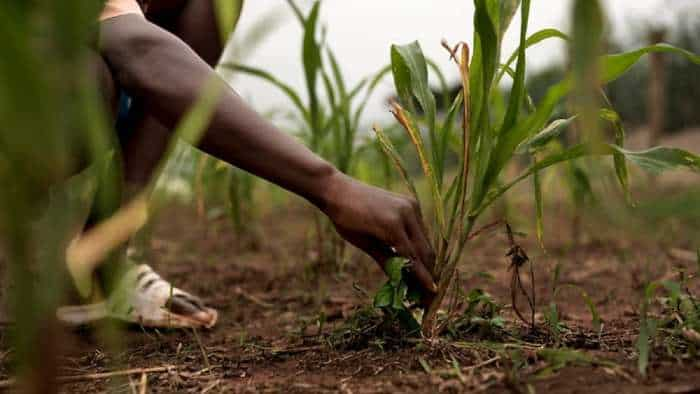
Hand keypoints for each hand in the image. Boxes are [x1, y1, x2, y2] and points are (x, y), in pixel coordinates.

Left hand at [320, 171, 437, 299]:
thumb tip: (402, 283)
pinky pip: (420, 229)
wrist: (339, 190)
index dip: (423, 279)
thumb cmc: (346, 220)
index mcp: (392, 225)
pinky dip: (420, 245)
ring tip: (422, 281)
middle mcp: (407, 213)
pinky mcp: (411, 203)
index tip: (430, 297)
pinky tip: (416, 260)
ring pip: (426, 240)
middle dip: (429, 273)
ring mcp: (411, 206)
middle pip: (425, 250)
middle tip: (428, 294)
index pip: (413, 258)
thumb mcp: (364, 244)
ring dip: (426, 261)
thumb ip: (387, 261)